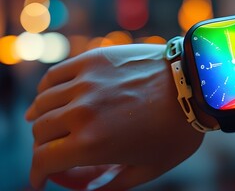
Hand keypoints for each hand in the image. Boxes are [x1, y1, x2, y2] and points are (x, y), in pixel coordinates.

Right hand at [26, 44, 203, 189]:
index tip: (40, 178)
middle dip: (42, 149)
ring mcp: (86, 82)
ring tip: (46, 125)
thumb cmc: (176, 130)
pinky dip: (46, 90)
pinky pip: (55, 75)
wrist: (194, 85)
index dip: (37, 174)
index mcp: (92, 143)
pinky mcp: (93, 60)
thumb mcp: (149, 169)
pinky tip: (52, 97)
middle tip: (53, 153)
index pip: (43, 160)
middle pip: (40, 132)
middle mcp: (81, 112)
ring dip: (40, 120)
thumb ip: (114, 183)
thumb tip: (92, 189)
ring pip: (42, 103)